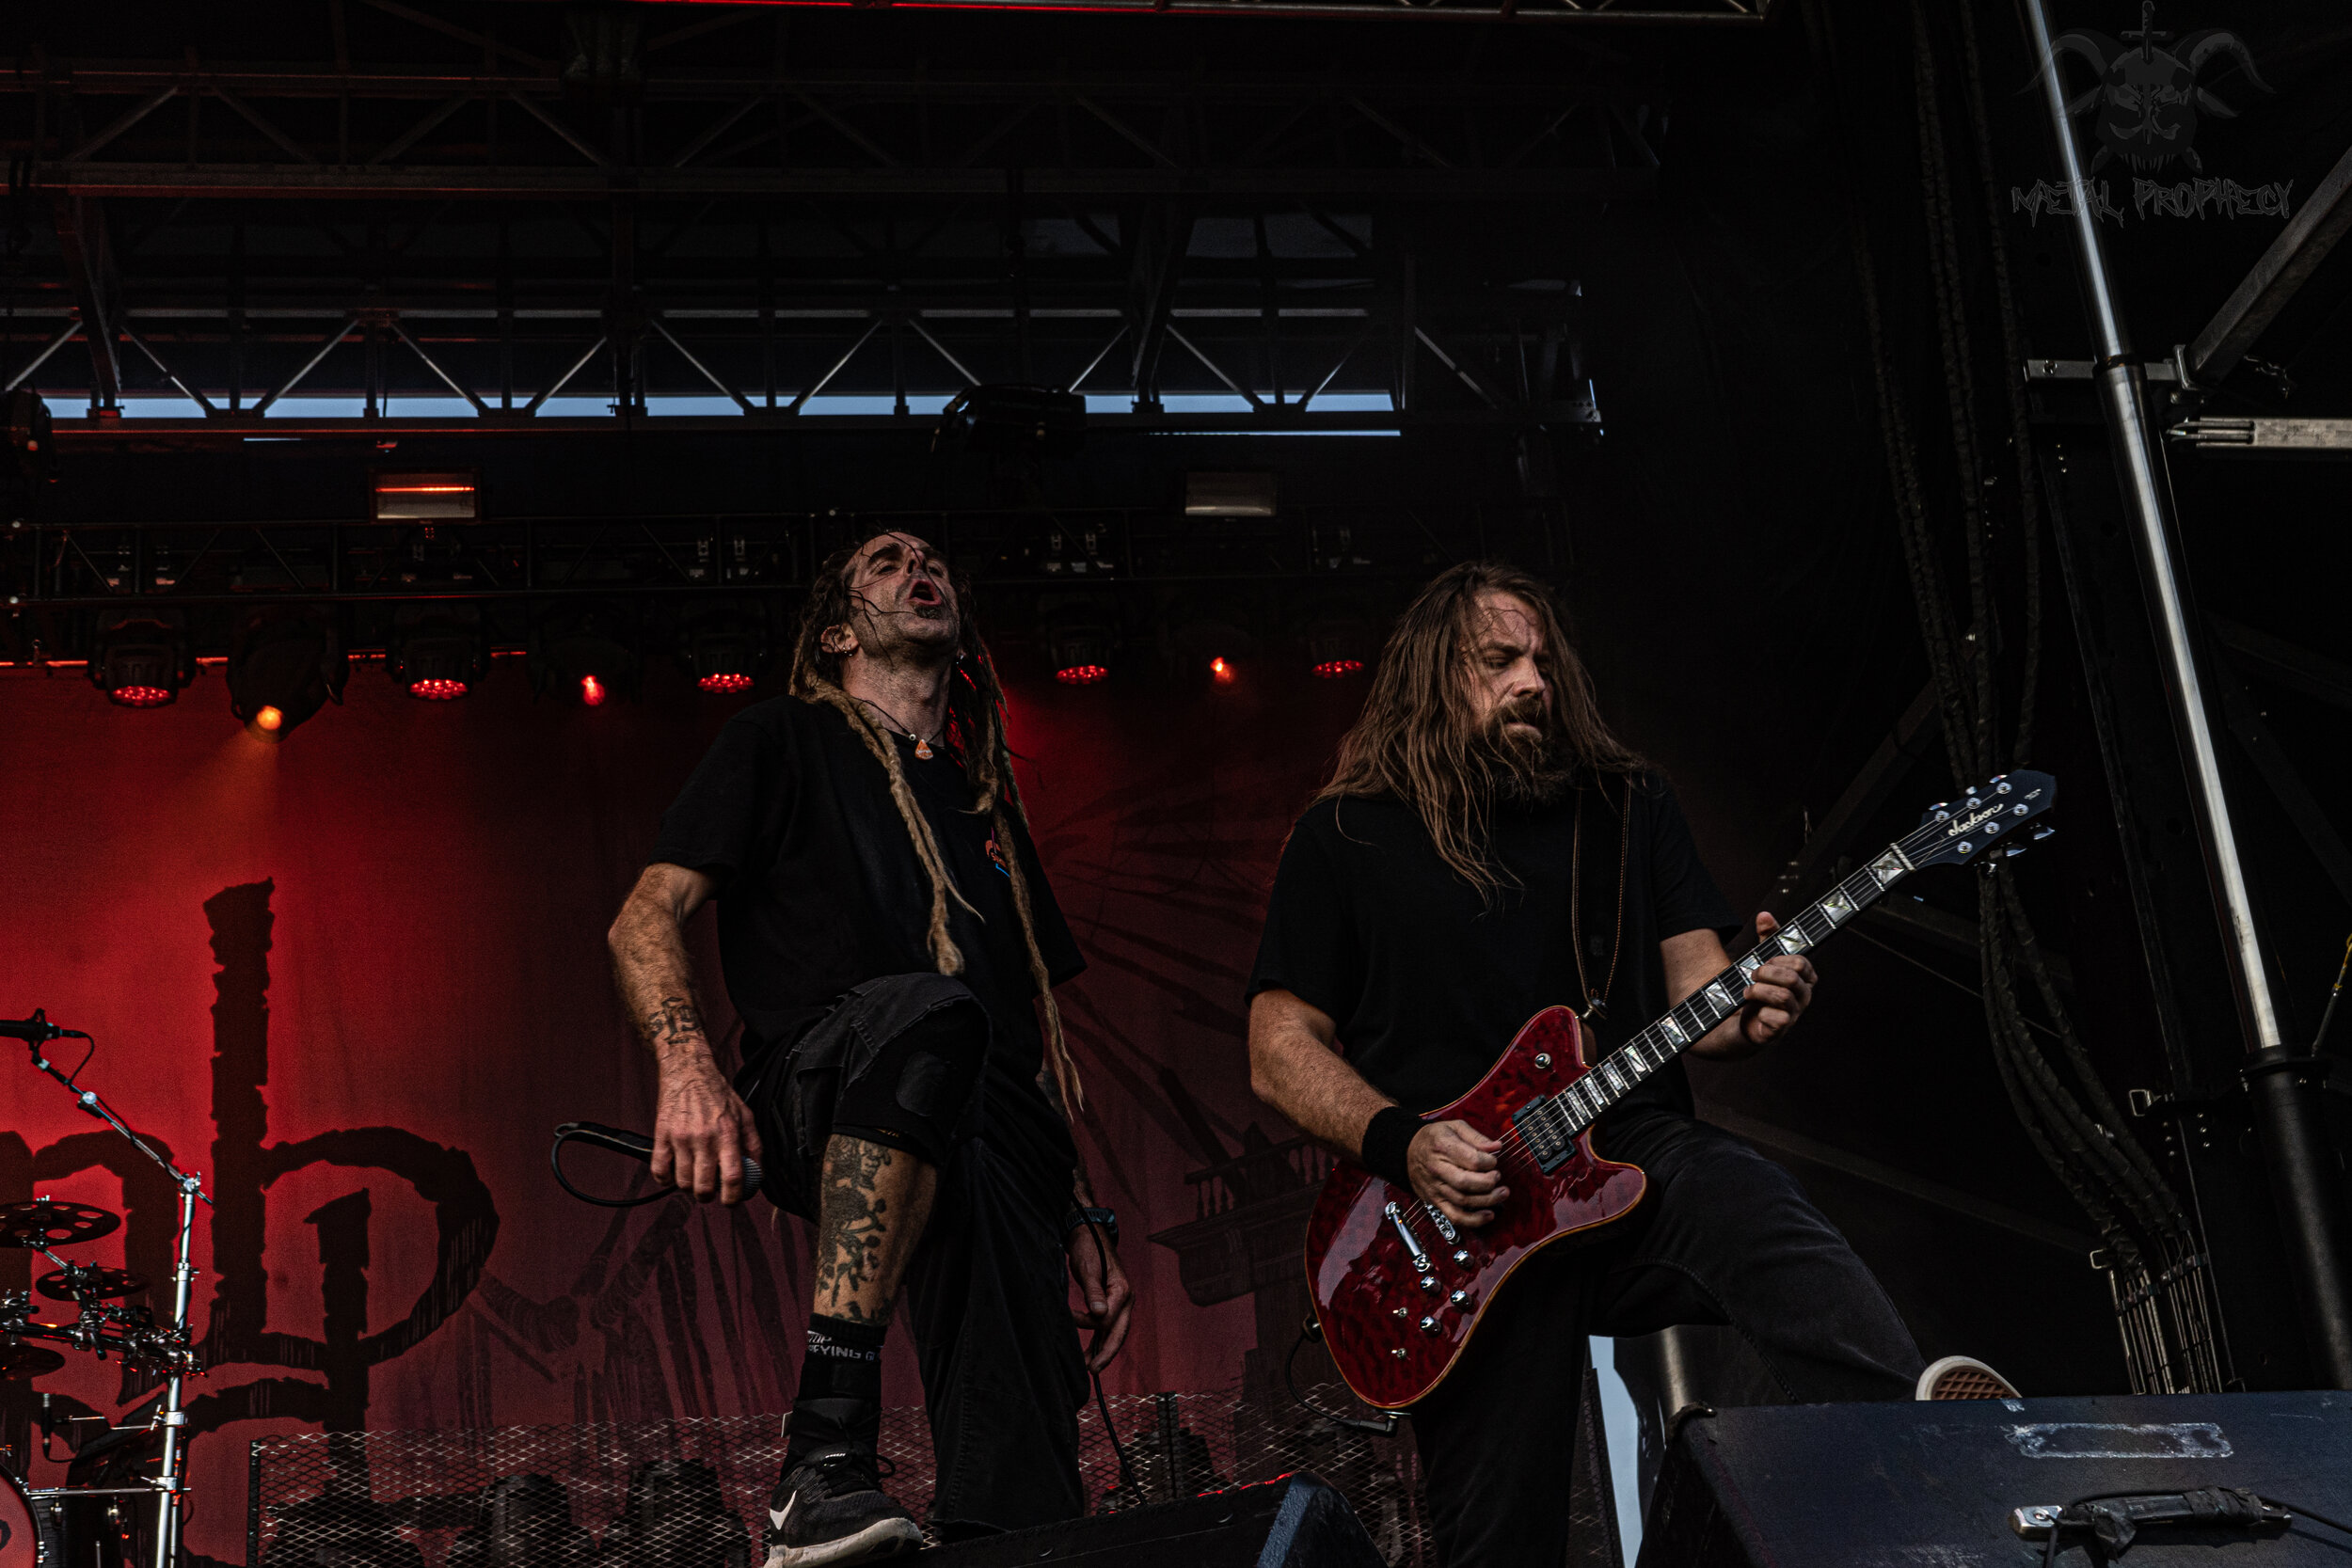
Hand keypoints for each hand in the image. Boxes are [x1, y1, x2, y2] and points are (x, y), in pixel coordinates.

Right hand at [652, 1057, 763, 1205]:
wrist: (688, 1071)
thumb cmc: (718, 1093)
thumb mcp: (745, 1115)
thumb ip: (754, 1145)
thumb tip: (758, 1172)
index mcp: (728, 1133)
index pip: (733, 1176)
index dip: (733, 1197)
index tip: (732, 1201)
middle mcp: (705, 1137)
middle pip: (704, 1186)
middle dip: (708, 1195)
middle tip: (710, 1191)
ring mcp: (681, 1137)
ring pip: (683, 1182)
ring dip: (689, 1187)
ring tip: (693, 1178)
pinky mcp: (662, 1135)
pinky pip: (659, 1170)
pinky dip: (665, 1179)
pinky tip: (673, 1173)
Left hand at [1067, 1225, 1133, 1372]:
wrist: (1088, 1235)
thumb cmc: (1089, 1249)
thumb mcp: (1089, 1269)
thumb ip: (1094, 1292)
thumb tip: (1099, 1314)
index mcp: (1123, 1291)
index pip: (1109, 1318)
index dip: (1088, 1322)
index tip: (1070, 1316)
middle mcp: (1125, 1300)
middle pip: (1119, 1333)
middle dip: (1106, 1353)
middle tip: (1094, 1370)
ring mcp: (1118, 1304)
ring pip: (1114, 1333)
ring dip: (1101, 1350)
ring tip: (1089, 1368)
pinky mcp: (1109, 1305)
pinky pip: (1107, 1328)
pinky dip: (1099, 1340)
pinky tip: (1090, 1353)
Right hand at [1408, 1119, 1509, 1229]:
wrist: (1407, 1151)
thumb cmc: (1434, 1139)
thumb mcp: (1454, 1127)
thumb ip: (1476, 1137)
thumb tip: (1497, 1147)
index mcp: (1442, 1146)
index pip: (1471, 1159)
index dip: (1489, 1162)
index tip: (1493, 1160)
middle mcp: (1436, 1168)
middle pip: (1466, 1182)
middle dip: (1488, 1182)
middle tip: (1497, 1177)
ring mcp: (1435, 1187)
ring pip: (1463, 1200)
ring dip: (1487, 1200)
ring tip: (1501, 1193)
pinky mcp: (1435, 1201)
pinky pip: (1455, 1216)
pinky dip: (1473, 1220)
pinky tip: (1488, 1215)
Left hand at [1738, 912, 1817, 1048]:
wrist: (1743, 1020)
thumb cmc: (1759, 987)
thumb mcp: (1762, 959)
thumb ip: (1766, 938)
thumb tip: (1764, 915)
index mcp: (1804, 978)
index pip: (1801, 963)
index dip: (1779, 959)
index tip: (1765, 961)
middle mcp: (1803, 996)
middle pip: (1791, 978)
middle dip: (1766, 972)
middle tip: (1753, 974)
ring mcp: (1794, 1015)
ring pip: (1783, 997)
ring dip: (1759, 990)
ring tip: (1748, 991)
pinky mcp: (1781, 1030)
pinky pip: (1777, 1019)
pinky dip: (1761, 1012)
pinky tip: (1754, 1010)